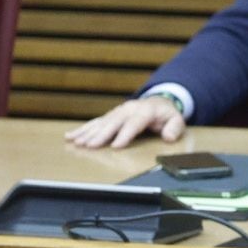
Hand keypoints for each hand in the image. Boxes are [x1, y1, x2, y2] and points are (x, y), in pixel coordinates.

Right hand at [65, 97, 185, 148]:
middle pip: (113, 123)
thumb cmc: (166, 114)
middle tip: (90, 146)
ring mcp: (117, 112)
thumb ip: (174, 128)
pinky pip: (95, 122)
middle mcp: (128, 110)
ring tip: (76, 142)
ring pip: (101, 123)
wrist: (158, 101)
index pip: (134, 123)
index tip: (116, 145)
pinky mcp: (111, 116)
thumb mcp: (176, 119)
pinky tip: (70, 136)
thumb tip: (168, 136)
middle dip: (100, 135)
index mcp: (145, 111)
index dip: (125, 134)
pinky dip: (82, 129)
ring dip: (88, 133)